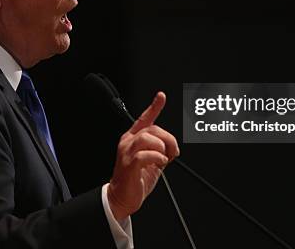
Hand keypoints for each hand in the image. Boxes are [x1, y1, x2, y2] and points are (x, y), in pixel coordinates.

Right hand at [107, 91, 179, 220]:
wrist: (122, 198)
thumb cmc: (136, 180)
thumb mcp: (152, 161)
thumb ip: (160, 151)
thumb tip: (173, 147)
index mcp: (133, 139)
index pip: (144, 118)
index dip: (154, 107)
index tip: (161, 96)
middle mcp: (128, 142)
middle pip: (152, 129)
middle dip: (168, 140)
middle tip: (173, 153)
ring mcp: (127, 152)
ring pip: (147, 138)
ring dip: (161, 148)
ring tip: (163, 159)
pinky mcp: (129, 164)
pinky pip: (146, 154)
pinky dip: (158, 158)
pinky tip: (160, 164)